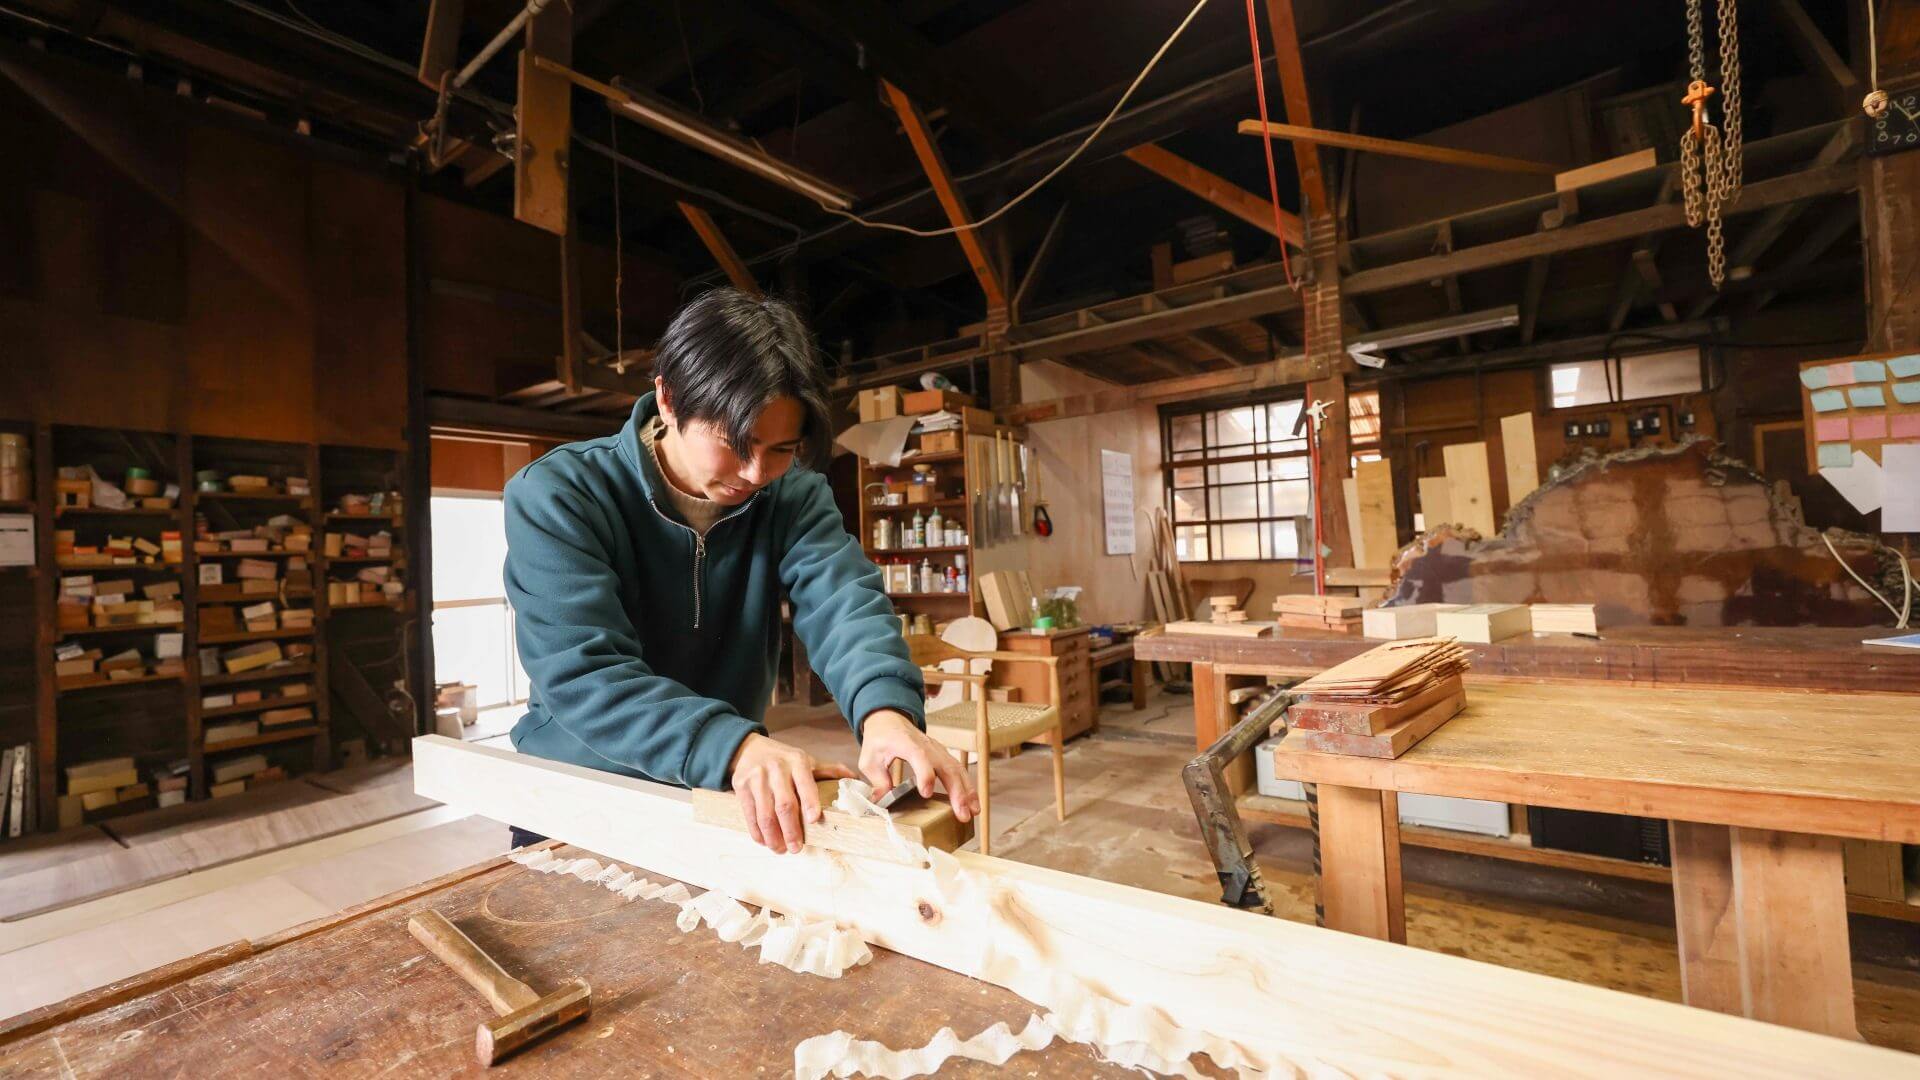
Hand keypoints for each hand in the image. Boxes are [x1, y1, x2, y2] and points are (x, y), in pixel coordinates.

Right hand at [728, 733, 856, 853]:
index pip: (805, 783)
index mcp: (797, 761)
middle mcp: (776, 768)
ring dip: (773, 836)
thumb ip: (828, 770)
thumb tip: (854, 779)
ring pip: (765, 813)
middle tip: (797, 848)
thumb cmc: (783, 759)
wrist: (749, 748)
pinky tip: (765, 841)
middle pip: (784, 804)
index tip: (814, 820)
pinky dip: (757, 832)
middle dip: (791, 830)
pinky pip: (749, 814)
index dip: (810, 802)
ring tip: (781, 849)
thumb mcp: (805, 760)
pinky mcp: (740, 786)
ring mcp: (756, 777)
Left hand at [858, 710, 979, 822]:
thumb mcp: (869, 758)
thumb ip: (877, 780)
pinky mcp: (943, 756)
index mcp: (907, 743)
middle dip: (957, 791)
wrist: (890, 719)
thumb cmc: (880, 739)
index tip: (926, 793)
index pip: (920, 757)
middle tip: (962, 813)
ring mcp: (938, 751)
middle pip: (946, 766)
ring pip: (957, 769)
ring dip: (967, 791)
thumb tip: (882, 802)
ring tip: (973, 812)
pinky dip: (967, 787)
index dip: (925, 775)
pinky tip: (973, 804)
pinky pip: (958, 771)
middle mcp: (927, 746)